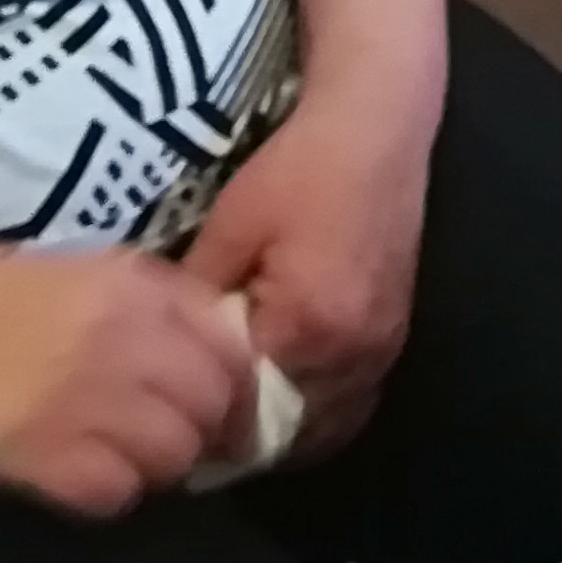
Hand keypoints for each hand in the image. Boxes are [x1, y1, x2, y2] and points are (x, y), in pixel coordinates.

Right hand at [0, 245, 254, 516]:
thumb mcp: (78, 276)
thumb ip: (145, 307)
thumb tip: (206, 351)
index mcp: (136, 285)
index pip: (231, 342)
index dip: (232, 381)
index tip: (218, 404)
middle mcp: (126, 337)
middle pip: (216, 403)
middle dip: (203, 429)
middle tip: (166, 440)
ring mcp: (88, 397)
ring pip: (176, 454)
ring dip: (154, 464)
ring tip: (112, 455)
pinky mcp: (46, 454)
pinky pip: (117, 494)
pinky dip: (104, 492)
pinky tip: (72, 474)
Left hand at [182, 94, 434, 459]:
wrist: (378, 127)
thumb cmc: (299, 169)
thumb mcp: (229, 228)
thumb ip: (199, 303)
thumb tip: (167, 355)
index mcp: (308, 328)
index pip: (244, 409)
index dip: (204, 418)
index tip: (169, 418)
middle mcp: (354, 354)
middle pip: (289, 431)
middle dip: (241, 435)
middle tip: (195, 424)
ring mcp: (382, 351)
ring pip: (325, 428)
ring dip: (281, 430)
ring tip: (234, 417)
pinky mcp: (394, 338)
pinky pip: (352, 405)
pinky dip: (316, 413)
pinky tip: (283, 397)